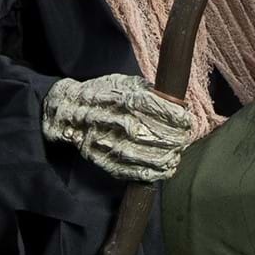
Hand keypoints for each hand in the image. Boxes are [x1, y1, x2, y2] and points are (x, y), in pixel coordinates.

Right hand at [41, 74, 193, 183]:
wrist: (68, 113)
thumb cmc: (100, 95)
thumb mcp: (121, 82)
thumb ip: (147, 90)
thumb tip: (175, 101)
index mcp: (122, 99)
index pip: (157, 109)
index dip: (176, 117)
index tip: (186, 120)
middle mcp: (117, 122)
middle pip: (156, 134)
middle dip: (176, 138)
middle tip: (185, 138)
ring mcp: (111, 145)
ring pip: (148, 156)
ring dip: (169, 156)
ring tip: (178, 153)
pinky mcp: (107, 162)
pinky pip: (136, 172)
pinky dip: (156, 172)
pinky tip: (167, 168)